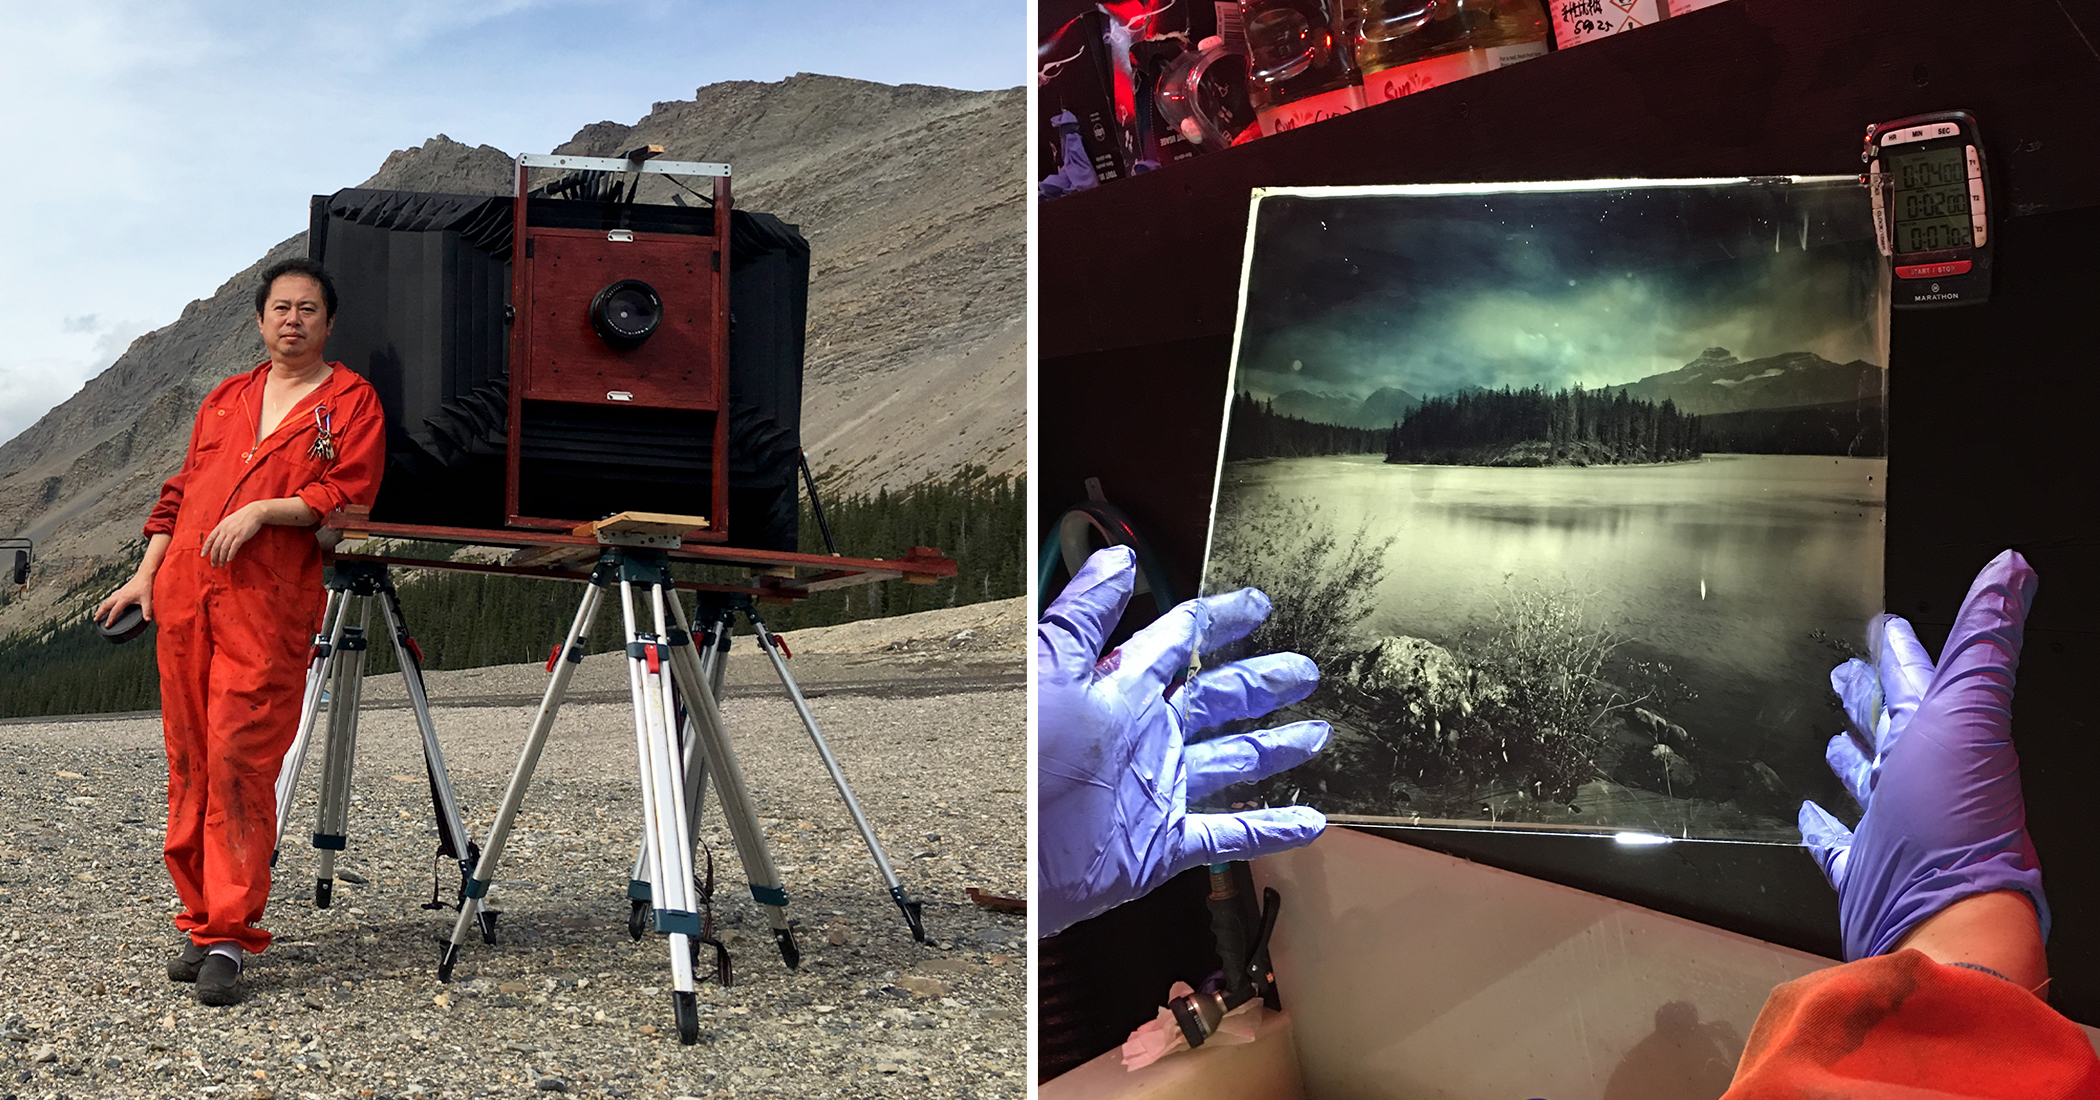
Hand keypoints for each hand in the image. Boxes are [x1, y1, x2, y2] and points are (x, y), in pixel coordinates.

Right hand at [95, 573, 154, 625]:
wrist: (144, 576)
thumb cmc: (145, 587)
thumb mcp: (147, 600)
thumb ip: (147, 611)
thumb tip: (148, 620)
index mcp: (124, 599)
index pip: (115, 611)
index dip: (110, 619)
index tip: (106, 625)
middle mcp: (119, 595)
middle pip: (106, 605)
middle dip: (100, 613)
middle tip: (95, 619)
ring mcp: (119, 592)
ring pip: (107, 601)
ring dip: (101, 608)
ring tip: (97, 613)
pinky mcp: (121, 590)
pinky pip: (111, 597)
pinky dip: (107, 602)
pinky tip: (107, 604)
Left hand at [201, 503, 265, 565]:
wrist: (254, 512)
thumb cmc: (242, 517)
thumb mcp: (228, 521)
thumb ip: (223, 529)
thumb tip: (218, 538)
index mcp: (220, 526)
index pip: (210, 539)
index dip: (205, 548)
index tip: (202, 556)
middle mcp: (225, 530)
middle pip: (216, 546)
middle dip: (213, 557)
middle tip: (213, 565)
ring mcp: (233, 533)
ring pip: (224, 548)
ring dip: (222, 558)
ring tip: (222, 564)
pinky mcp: (241, 536)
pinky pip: (233, 547)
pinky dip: (230, 555)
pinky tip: (229, 559)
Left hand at [1037, 546, 1330, 936]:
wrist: (1007, 859)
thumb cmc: (1021, 766)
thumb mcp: (1048, 674)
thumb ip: (1084, 617)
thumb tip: (1119, 558)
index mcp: (1123, 691)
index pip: (1180, 640)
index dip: (1219, 618)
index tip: (1257, 604)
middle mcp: (1148, 736)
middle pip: (1218, 699)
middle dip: (1262, 682)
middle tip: (1304, 669)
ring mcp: (1158, 790)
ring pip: (1232, 761)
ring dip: (1274, 748)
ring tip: (1318, 734)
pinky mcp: (1162, 845)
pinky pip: (1227, 835)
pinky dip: (1268, 829)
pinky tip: (1308, 822)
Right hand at [1798, 549, 2045, 960]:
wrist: (1945, 924)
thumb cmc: (1958, 825)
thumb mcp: (1970, 713)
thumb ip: (1988, 641)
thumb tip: (2014, 568)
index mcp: (1945, 741)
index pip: (1921, 683)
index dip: (1903, 651)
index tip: (1888, 626)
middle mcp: (1922, 784)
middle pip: (1893, 730)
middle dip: (1870, 698)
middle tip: (1844, 671)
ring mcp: (1894, 830)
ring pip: (1870, 783)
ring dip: (1852, 757)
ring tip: (1832, 737)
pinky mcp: (1867, 875)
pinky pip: (1840, 846)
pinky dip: (1823, 829)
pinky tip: (1808, 816)